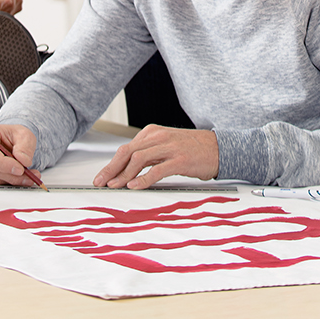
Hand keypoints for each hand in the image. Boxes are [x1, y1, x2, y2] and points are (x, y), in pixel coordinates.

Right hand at [0, 123, 39, 186]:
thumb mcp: (23, 134)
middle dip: (12, 175)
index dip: (4, 164)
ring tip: (29, 176)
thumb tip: (24, 160)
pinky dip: (7, 181)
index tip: (20, 169)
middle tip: (30, 176)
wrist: (6, 140)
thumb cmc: (11, 135)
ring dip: (12, 179)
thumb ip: (25, 146)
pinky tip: (17, 176)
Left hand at [92, 125, 218, 190]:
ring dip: (123, 175)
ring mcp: (170, 147)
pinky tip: (134, 186)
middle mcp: (159, 136)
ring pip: (139, 159)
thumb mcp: (166, 146)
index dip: (111, 164)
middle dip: (111, 169)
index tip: (101, 177)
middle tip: (101, 183)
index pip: (126, 148)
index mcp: (153, 132)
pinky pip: (157, 169)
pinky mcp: (180, 159)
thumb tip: (125, 171)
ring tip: (114, 186)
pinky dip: (143, 178)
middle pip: (127, 152)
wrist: (219, 148)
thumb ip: (148, 154)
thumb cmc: (191, 149)